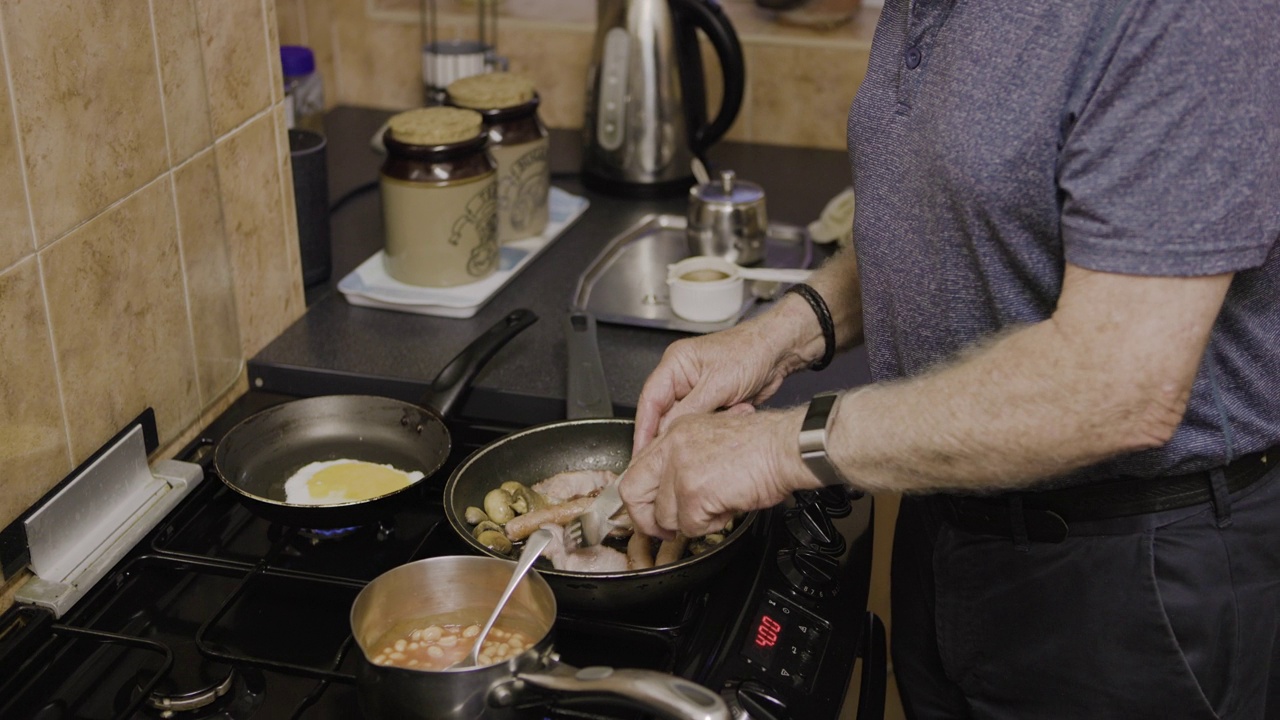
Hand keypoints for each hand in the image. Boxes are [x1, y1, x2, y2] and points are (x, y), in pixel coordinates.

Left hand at [620, 405, 820, 538]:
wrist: (786, 447)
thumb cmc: (762, 446)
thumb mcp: (712, 441)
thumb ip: (684, 461)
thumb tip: (667, 494)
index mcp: (675, 432)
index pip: (635, 468)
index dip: (641, 498)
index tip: (651, 512)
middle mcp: (672, 445)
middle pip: (633, 491)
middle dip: (648, 519)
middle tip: (665, 530)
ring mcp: (680, 468)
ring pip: (664, 516)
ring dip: (690, 522)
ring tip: (716, 509)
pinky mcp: (694, 490)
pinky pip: (689, 526)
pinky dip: (709, 526)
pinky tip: (726, 510)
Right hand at [632, 311, 813, 455]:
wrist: (780, 351)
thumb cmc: (752, 351)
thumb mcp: (717, 384)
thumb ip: (689, 410)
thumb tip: (668, 434)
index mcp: (675, 363)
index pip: (650, 400)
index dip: (643, 428)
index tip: (640, 452)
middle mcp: (682, 376)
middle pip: (663, 413)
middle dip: (666, 435)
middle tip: (662, 460)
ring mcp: (697, 390)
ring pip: (683, 422)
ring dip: (692, 433)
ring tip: (694, 447)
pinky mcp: (713, 402)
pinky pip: (702, 423)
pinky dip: (708, 431)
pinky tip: (716, 436)